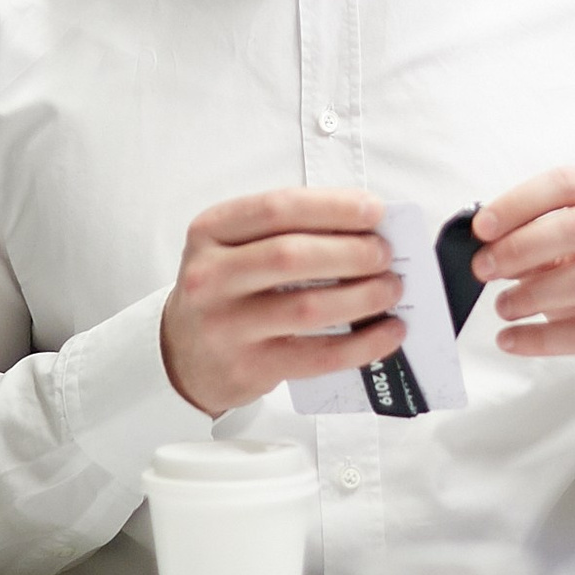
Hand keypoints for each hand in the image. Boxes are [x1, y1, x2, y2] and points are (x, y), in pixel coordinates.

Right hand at [159, 188, 404, 415]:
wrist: (184, 355)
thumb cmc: (225, 291)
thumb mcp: (235, 247)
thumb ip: (288, 230)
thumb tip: (364, 229)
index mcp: (211, 232)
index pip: (276, 208)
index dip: (332, 207)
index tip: (372, 210)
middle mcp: (210, 277)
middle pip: (292, 256)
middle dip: (351, 252)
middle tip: (383, 254)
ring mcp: (227, 326)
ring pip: (308, 308)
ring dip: (363, 296)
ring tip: (390, 288)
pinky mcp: (249, 367)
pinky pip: (319, 356)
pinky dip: (363, 343)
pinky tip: (388, 331)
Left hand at [474, 168, 574, 386]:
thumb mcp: (572, 249)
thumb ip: (534, 237)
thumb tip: (487, 244)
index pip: (570, 183)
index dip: (519, 202)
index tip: (482, 227)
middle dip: (521, 247)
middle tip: (484, 267)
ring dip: (531, 294)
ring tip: (502, 306)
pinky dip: (543, 338)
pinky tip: (513, 340)